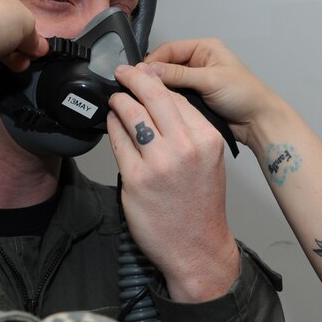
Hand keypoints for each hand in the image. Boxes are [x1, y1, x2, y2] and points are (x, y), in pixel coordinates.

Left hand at [107, 63, 239, 301]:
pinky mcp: (135, 179)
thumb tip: (160, 102)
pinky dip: (113, 128)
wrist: (197, 248)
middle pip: (153, 96)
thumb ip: (189, 130)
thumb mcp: (209, 159)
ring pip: (131, 114)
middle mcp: (185, 147)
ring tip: (116, 99)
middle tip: (123, 72)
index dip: (156, 82)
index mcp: (207, 139)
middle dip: (134, 78)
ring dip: (120, 101)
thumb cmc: (201, 205)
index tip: (144, 75)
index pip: (177, 97)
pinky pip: (118, 141)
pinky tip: (113, 125)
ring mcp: (158, 163)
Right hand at [145, 39, 286, 149]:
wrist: (258, 121)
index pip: (170, 49)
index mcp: (205, 49)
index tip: (136, 74)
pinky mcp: (196, 99)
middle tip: (136, 88)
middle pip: (166, 66)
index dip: (152, 61)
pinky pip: (175, 97)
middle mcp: (199, 62)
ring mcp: (196, 81)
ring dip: (160, 91)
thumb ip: (179, 75)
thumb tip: (149, 71)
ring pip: (169, 83)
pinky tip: (158, 108)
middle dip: (153, 77)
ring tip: (144, 99)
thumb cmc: (245, 95)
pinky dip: (167, 102)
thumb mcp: (210, 80)